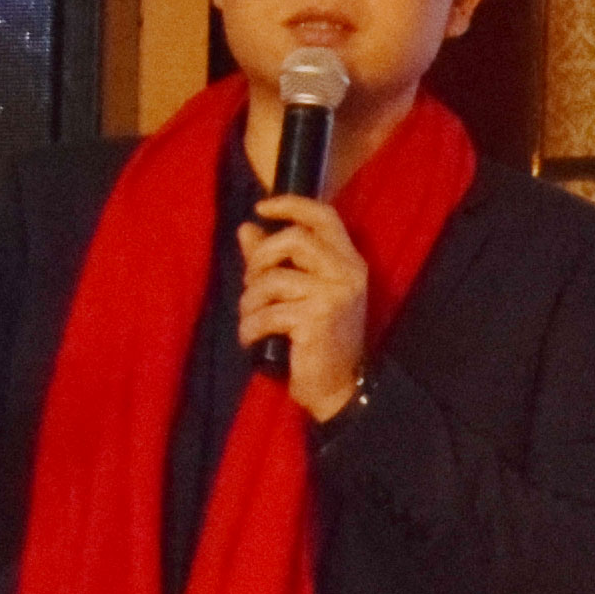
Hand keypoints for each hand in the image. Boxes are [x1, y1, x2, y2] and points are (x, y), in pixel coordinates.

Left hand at [240, 192, 368, 417]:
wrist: (339, 388)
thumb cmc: (318, 342)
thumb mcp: (300, 295)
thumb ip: (274, 260)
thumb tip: (246, 229)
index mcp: (348, 262)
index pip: (324, 216)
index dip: (291, 205)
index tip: (261, 207)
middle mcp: (347, 273)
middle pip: (293, 239)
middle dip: (260, 259)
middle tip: (251, 284)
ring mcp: (334, 295)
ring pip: (273, 279)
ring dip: (249, 302)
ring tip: (250, 320)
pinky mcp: (316, 318)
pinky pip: (267, 312)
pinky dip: (250, 327)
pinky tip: (251, 339)